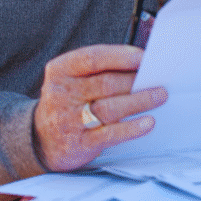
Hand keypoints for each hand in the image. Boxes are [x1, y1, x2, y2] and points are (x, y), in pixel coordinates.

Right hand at [33, 44, 166, 171]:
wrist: (40, 139)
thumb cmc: (69, 102)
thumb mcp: (73, 79)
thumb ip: (101, 70)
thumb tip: (141, 65)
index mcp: (61, 70)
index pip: (92, 58)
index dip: (120, 56)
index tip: (143, 57)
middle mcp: (62, 93)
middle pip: (106, 83)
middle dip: (136, 81)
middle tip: (159, 79)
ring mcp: (68, 120)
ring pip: (110, 107)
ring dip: (140, 101)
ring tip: (159, 95)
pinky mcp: (78, 143)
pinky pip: (110, 134)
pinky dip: (131, 128)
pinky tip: (147, 122)